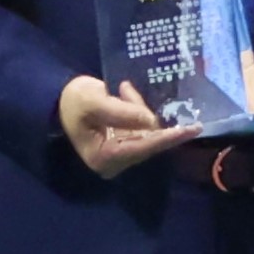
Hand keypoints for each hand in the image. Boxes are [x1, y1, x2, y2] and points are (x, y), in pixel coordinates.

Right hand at [57, 73, 195, 178]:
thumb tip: (150, 119)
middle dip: (148, 115)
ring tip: (123, 90)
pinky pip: (143, 128)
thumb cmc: (73, 102)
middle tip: (133, 92)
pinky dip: (138, 111)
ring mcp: (121, 155)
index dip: (168, 137)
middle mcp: (115, 162)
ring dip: (140, 109)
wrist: (61, 101)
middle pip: (148, 140)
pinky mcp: (125, 146)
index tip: (191, 129)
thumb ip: (121, 111)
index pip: (143, 147)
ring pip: (147, 132)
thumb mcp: (93, 101)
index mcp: (105, 157)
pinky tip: (125, 94)